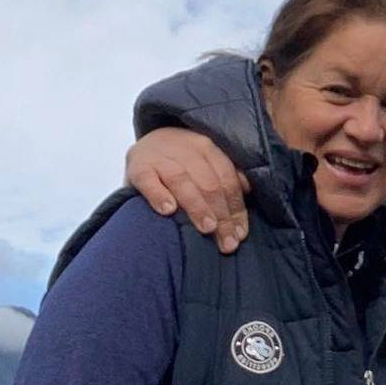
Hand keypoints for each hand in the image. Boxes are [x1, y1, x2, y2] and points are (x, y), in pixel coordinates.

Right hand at [127, 128, 251, 252]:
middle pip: (209, 184)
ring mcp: (160, 157)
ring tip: (208, 228)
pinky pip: (148, 180)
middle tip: (228, 243)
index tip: (241, 234)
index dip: (236, 208)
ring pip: (182, 181)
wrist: (145, 141)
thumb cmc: (180, 159)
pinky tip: (168, 210)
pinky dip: (158, 194)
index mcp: (208, 148)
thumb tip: (248, 190)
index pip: (227, 180)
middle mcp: (186, 149)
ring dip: (197, 206)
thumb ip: (224, 174)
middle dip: (221, 216)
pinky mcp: (137, 166)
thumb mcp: (204, 160)